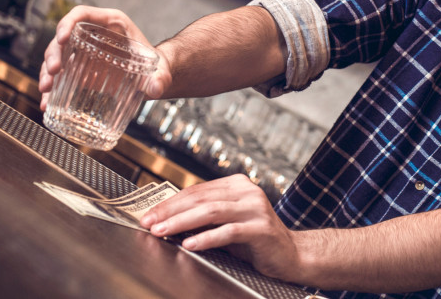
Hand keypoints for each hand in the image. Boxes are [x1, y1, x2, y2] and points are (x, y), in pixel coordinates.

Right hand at [38, 5, 171, 109]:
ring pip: (57, 56)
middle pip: (64, 37)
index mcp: (111, 23)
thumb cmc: (157, 64)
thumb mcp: (160, 68)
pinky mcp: (80, 67)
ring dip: (47, 72)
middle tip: (53, 73)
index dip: (68, 23)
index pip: (82, 14)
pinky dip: (53, 88)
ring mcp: (84, 50)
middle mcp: (93, 34)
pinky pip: (60, 74)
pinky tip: (47, 103)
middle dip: (54, 54)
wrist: (154, 76)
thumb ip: (161, 77)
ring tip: (46, 90)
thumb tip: (156, 90)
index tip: (62, 39)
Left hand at [140, 174, 299, 281]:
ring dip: (182, 223)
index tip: (149, 215)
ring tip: (163, 232)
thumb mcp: (227, 223)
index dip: (170, 202)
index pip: (197, 190)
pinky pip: (228, 231)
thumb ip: (204, 218)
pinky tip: (191, 245)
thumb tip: (166, 220)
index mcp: (238, 185)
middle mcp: (248, 192)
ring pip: (211, 211)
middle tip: (149, 224)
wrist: (290, 254)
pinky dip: (206, 238)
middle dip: (170, 212)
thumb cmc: (255, 240)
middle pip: (201, 199)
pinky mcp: (262, 228)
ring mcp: (257, 208)